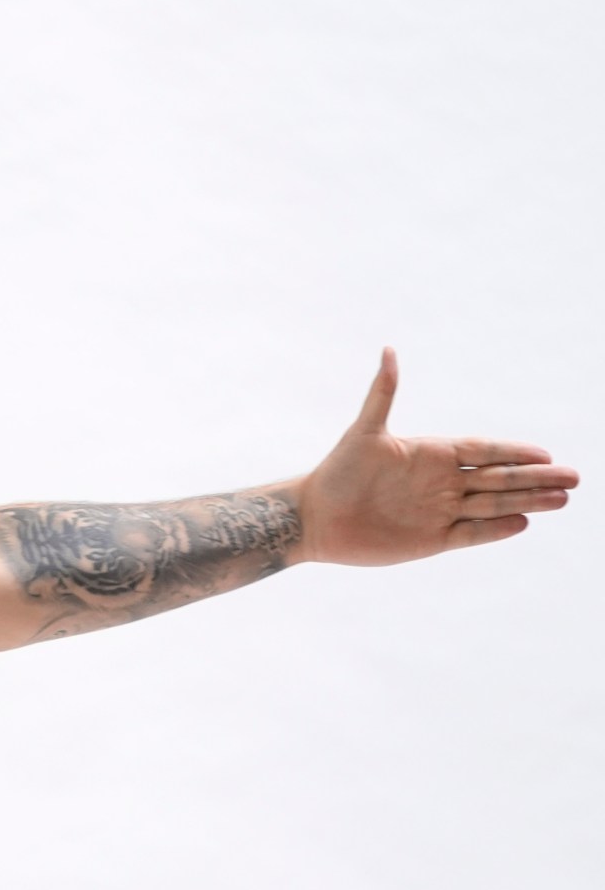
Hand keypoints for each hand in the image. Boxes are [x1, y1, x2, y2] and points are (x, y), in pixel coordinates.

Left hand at [296, 347, 577, 565]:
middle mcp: (441, 482)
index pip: (483, 451)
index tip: (545, 453)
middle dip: (536, 478)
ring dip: (528, 501)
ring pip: (493, 504)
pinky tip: (525, 522)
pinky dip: (496, 529)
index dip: (513, 452)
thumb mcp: (364, 432)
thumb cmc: (336, 472)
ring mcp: (439, 511)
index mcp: (432, 454)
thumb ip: (383, 393)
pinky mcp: (431, 539)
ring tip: (564, 500)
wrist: (313, 518)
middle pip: (498, 478)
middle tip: (575, 477)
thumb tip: (388, 350)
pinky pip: (471, 533)